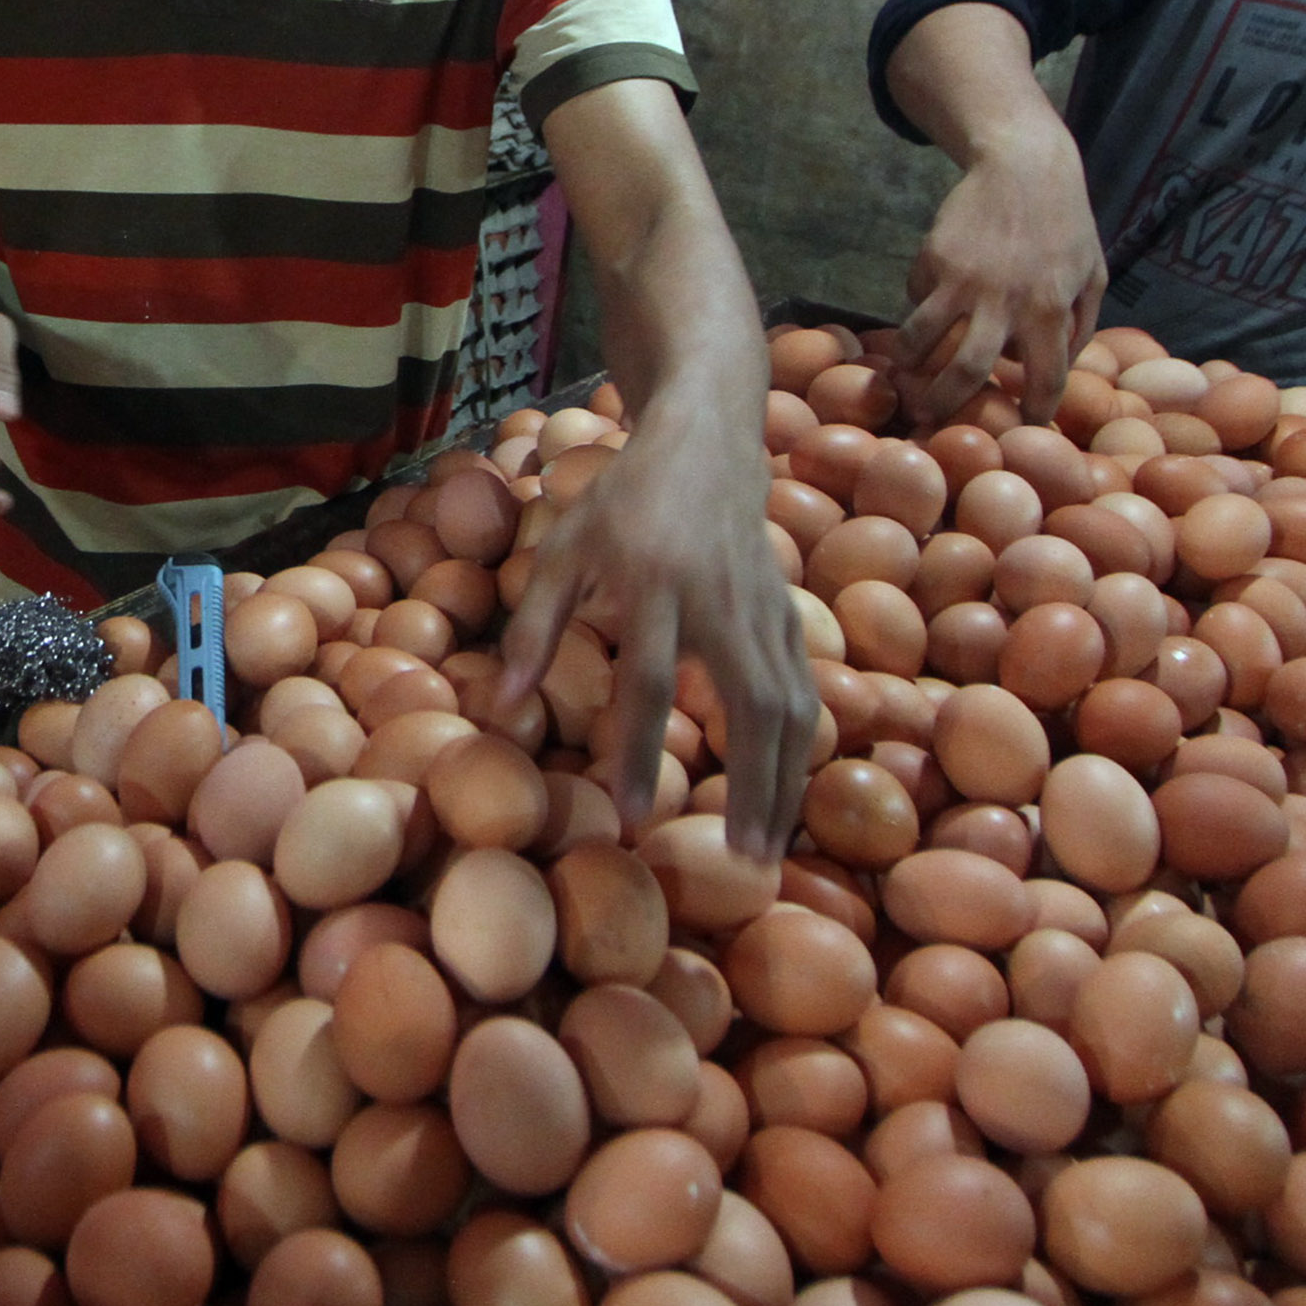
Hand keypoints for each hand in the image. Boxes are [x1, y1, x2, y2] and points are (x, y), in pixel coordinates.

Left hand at [489, 412, 812, 861]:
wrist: (707, 439)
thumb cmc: (623, 501)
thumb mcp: (563, 548)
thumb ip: (532, 626)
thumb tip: (500, 705)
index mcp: (657, 582)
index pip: (650, 680)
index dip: (639, 750)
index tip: (628, 816)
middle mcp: (722, 600)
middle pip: (749, 706)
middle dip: (751, 788)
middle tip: (744, 866)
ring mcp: (766, 608)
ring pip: (791, 707)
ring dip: (786, 783)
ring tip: (769, 853)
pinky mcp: (790, 613)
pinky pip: (804, 690)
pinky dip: (800, 749)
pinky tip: (787, 797)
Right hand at [899, 122, 1104, 425]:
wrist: (1024, 165)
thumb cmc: (1066, 224)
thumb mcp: (1093, 273)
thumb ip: (1081, 326)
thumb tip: (1057, 369)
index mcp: (1050, 312)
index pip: (1044, 381)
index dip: (1033, 414)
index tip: (1021, 429)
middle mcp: (1004, 302)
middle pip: (966, 372)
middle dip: (944, 404)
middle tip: (930, 418)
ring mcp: (963, 280)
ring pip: (922, 339)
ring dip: (909, 364)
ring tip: (906, 374)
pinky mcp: (933, 257)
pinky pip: (915, 298)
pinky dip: (916, 309)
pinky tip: (923, 309)